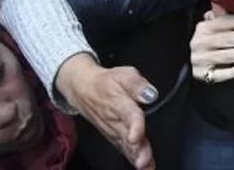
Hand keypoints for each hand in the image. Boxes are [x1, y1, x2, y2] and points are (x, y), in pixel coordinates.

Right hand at [55, 54, 157, 168]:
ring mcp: (113, 131)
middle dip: (137, 150)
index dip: (134, 126)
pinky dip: (131, 158)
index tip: (136, 137)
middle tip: (144, 161)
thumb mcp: (123, 74)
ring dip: (135, 157)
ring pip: (125, 146)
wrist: (83, 89)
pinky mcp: (113, 136)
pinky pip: (123, 149)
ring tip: (145, 166)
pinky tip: (144, 166)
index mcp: (120, 103)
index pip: (129, 115)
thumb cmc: (106, 82)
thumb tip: (150, 94)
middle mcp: (116, 120)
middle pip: (127, 136)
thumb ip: (137, 83)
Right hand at [190, 11, 233, 82]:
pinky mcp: (202, 75)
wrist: (186, 61)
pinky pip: (222, 74)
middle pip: (229, 39)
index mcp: (203, 28)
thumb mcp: (211, 27)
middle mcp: (200, 43)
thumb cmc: (206, 41)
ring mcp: (200, 59)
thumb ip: (222, 17)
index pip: (226, 22)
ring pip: (229, 55)